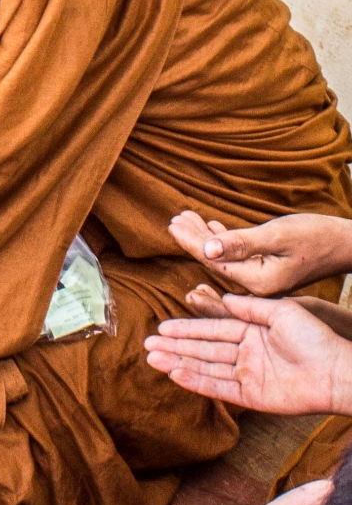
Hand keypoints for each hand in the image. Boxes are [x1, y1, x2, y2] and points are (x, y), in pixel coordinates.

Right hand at [144, 291, 351, 413]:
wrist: (337, 371)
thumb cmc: (315, 338)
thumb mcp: (281, 311)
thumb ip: (249, 307)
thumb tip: (224, 299)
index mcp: (251, 333)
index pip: (211, 329)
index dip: (186, 328)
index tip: (161, 327)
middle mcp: (245, 354)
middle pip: (203, 350)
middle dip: (175, 347)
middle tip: (147, 345)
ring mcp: (247, 376)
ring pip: (205, 368)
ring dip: (178, 363)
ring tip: (152, 359)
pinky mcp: (252, 397)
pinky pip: (218, 388)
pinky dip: (196, 381)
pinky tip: (175, 374)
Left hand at [168, 210, 351, 294]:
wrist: (346, 245)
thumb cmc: (315, 236)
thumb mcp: (276, 236)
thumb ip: (240, 243)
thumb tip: (206, 248)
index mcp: (257, 282)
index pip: (213, 261)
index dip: (190, 241)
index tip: (171, 223)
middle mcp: (257, 287)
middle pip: (215, 261)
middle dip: (193, 239)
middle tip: (175, 218)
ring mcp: (262, 282)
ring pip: (225, 258)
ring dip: (205, 237)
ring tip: (187, 217)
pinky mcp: (268, 272)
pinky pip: (238, 257)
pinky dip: (224, 240)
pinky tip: (212, 227)